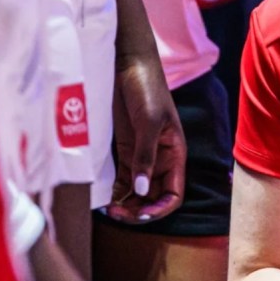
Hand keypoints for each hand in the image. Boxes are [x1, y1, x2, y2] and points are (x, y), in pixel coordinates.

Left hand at [107, 57, 185, 222]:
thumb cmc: (147, 88)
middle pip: (153, 197)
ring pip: (137, 192)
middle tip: (119, 215)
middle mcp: (160, 159)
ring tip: (110, 210)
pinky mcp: (125, 150)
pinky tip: (105, 199)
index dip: (160, 208)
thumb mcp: (149, 122)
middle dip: (139, 210)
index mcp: (174, 154)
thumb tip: (142, 191)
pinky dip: (115, 192)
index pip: (174, 193)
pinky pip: (122, 180)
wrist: (129, 65)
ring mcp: (141, 155)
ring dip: (126, 204)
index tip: (141, 214)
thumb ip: (145, 156)